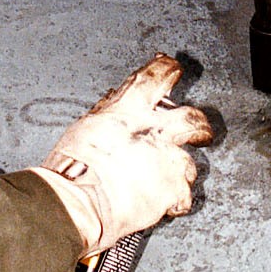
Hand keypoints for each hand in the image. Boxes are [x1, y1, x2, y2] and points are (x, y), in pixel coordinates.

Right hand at [29, 54, 212, 255]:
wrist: (78, 202)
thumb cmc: (70, 169)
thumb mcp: (84, 128)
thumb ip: (107, 113)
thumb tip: (115, 101)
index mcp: (128, 110)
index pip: (156, 75)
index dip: (168, 69)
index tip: (173, 68)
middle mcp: (153, 131)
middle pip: (192, 118)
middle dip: (199, 125)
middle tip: (200, 132)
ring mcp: (167, 161)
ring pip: (189, 162)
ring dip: (179, 171)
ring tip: (163, 181)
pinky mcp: (173, 191)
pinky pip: (184, 197)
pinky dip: (174, 201)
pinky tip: (162, 203)